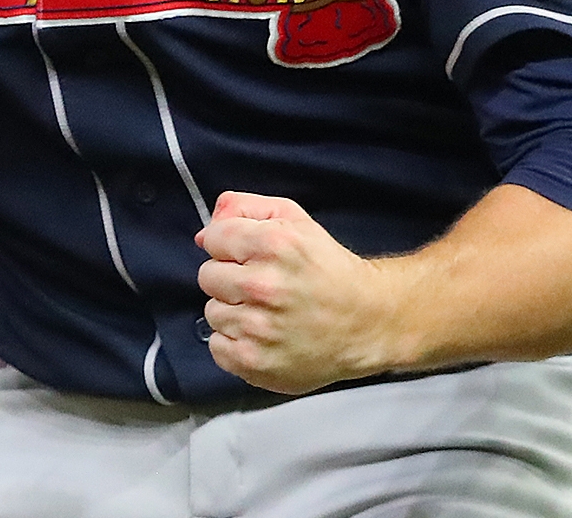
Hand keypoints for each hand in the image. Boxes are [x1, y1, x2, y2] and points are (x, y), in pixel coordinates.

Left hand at [195, 190, 400, 393]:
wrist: (367, 322)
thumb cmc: (330, 270)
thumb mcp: (296, 221)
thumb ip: (247, 209)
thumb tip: (204, 232)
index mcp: (273, 244)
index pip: (212, 238)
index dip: (228, 246)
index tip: (247, 256)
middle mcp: (262, 285)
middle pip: (207, 275)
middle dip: (230, 278)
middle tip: (261, 286)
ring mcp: (257, 327)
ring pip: (212, 312)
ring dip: (234, 312)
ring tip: (267, 313)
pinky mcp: (254, 362)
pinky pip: (217, 347)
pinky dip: (235, 343)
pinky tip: (262, 336)